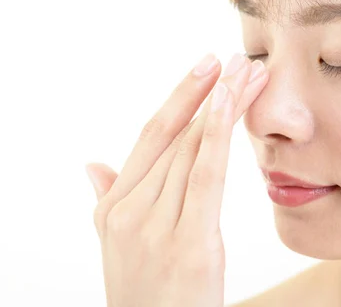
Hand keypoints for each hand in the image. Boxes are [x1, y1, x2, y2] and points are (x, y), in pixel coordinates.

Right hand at [85, 53, 267, 306]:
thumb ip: (108, 199)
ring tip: (247, 72)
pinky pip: (204, 178)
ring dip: (222, 105)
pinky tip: (229, 104)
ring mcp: (155, 226)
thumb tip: (93, 165)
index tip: (206, 68)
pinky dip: (216, 137)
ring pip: (191, 149)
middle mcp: (130, 210)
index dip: (180, 98)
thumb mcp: (120, 247)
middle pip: (176, 136)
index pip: (151, 137)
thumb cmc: (148, 294)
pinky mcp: (188, 243)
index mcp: (115, 207)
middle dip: (210, 92)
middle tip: (237, 58)